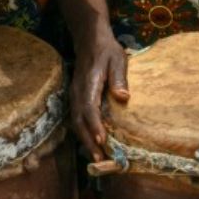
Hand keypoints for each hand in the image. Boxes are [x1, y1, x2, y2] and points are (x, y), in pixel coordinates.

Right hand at [69, 29, 129, 161]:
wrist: (88, 39)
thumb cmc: (106, 50)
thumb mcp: (117, 59)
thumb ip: (119, 78)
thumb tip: (123, 97)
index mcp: (89, 82)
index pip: (89, 107)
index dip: (95, 125)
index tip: (102, 141)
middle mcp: (77, 91)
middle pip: (78, 119)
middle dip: (88, 140)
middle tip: (99, 159)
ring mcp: (74, 94)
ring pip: (75, 121)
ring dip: (84, 139)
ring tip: (96, 157)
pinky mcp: (76, 97)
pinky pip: (76, 117)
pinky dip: (83, 132)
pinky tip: (92, 142)